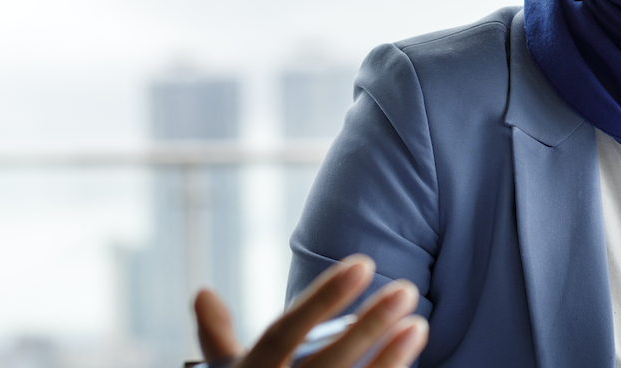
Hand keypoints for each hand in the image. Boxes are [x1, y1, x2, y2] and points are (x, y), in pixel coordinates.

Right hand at [192, 254, 428, 367]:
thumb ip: (218, 343)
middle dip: (367, 325)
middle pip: (326, 365)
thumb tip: (202, 292)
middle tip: (406, 289)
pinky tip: (408, 365)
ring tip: (418, 325)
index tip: (364, 263)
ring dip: (388, 361)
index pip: (283, 334)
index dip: (322, 298)